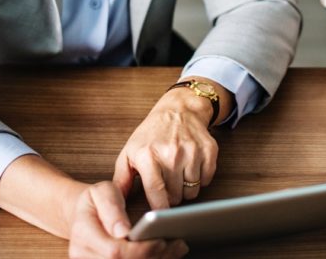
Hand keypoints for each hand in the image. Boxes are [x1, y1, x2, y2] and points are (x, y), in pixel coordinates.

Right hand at [68, 181, 188, 257]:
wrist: (82, 213)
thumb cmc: (95, 200)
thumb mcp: (101, 191)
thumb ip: (111, 207)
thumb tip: (122, 231)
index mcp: (82, 234)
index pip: (115, 252)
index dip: (141, 250)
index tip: (162, 241)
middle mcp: (83, 254)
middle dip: (155, 257)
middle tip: (179, 244)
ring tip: (177, 249)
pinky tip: (165, 254)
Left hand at [113, 79, 226, 208]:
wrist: (178, 110)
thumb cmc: (152, 133)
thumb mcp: (130, 152)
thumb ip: (121, 178)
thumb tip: (116, 200)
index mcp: (148, 155)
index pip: (156, 192)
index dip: (159, 209)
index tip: (159, 215)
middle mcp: (171, 153)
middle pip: (176, 196)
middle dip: (172, 195)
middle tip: (167, 183)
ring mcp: (192, 152)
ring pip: (192, 191)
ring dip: (186, 188)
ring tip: (178, 174)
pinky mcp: (209, 151)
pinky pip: (206, 180)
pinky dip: (200, 179)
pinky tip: (191, 167)